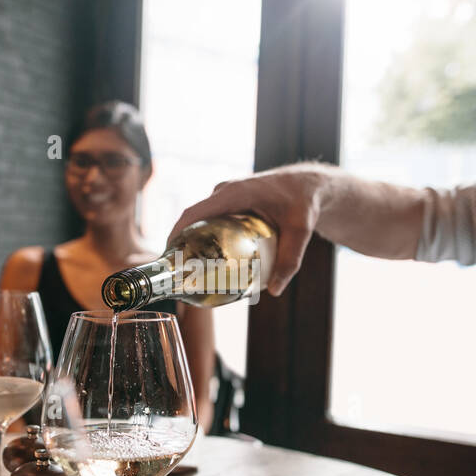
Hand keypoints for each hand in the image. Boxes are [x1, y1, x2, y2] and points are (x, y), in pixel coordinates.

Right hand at [168, 164, 333, 295]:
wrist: (307, 185)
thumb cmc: (304, 202)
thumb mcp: (301, 231)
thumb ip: (290, 260)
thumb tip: (274, 290)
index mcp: (235, 193)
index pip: (195, 212)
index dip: (176, 233)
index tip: (167, 256)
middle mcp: (225, 192)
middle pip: (192, 219)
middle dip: (178, 243)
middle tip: (176, 273)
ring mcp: (225, 196)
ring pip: (199, 220)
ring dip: (189, 241)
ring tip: (185, 270)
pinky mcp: (229, 203)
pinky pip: (210, 220)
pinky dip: (203, 237)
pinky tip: (205, 260)